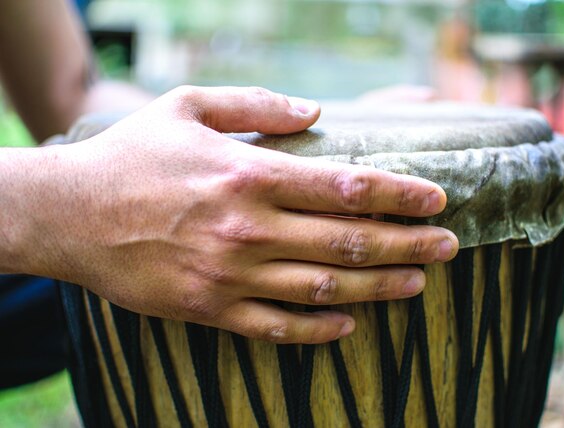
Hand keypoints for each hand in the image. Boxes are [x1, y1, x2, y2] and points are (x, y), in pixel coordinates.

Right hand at [10, 86, 457, 343]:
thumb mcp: (188, 106)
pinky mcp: (209, 309)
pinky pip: (276, 328)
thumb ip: (256, 104)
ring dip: (378, 287)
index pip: (347, 187)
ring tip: (417, 283)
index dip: (400, 194)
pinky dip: (319, 329)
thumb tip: (315, 110)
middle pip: (349, 240)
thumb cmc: (132, 156)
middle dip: (408, 243)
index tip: (437, 200)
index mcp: (248, 173)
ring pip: (324, 288)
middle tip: (449, 246)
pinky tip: (350, 324)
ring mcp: (230, 275)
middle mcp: (247, 228)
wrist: (68, 214)